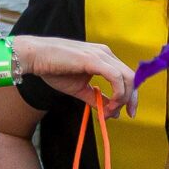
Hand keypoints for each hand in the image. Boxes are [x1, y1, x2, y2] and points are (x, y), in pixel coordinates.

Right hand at [14, 36, 136, 115]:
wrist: (36, 57)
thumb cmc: (54, 69)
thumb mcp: (80, 89)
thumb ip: (96, 99)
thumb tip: (113, 112)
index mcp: (104, 58)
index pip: (126, 76)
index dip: (131, 95)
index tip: (127, 112)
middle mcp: (106, 54)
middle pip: (131, 77)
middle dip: (132, 98)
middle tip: (128, 114)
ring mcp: (101, 55)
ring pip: (127, 78)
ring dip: (124, 98)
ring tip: (111, 110)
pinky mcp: (94, 59)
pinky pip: (116, 77)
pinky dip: (117, 93)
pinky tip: (109, 104)